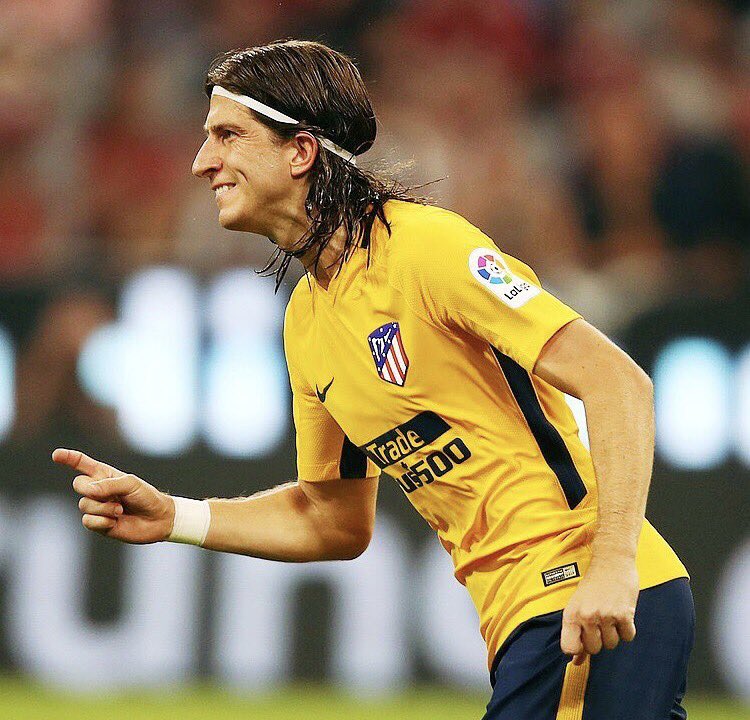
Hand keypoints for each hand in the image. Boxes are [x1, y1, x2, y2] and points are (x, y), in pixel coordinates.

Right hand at [52, 448, 174, 543]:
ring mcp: (97, 507)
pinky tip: (115, 521)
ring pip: (84, 504)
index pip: (83, 464)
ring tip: (120, 510)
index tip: (56, 455)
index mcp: (105, 475)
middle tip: (109, 495)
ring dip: (103, 508)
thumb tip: (88, 491)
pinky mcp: (98, 524)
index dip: (69, 459)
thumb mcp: (131, 484)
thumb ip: (108, 485)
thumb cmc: (146, 496)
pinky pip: (87, 521)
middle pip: (78, 484)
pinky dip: (101, 521)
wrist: (158, 519)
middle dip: (90, 489)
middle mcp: (98, 490)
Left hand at [560, 558, 638, 664]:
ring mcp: (606, 616)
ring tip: (610, 615)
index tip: (582, 643)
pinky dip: (627, 629)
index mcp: (571, 614)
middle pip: (594, 649)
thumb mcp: (578, 605)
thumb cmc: (593, 585)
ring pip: (611, 644)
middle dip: (598, 640)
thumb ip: (576, 633)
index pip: (569, 647)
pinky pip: (628, 637)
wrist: (611, 561)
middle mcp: (587, 616)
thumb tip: (574, 662)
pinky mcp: (624, 614)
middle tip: (599, 622)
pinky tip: (622, 614)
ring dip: (613, 634)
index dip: (577, 650)